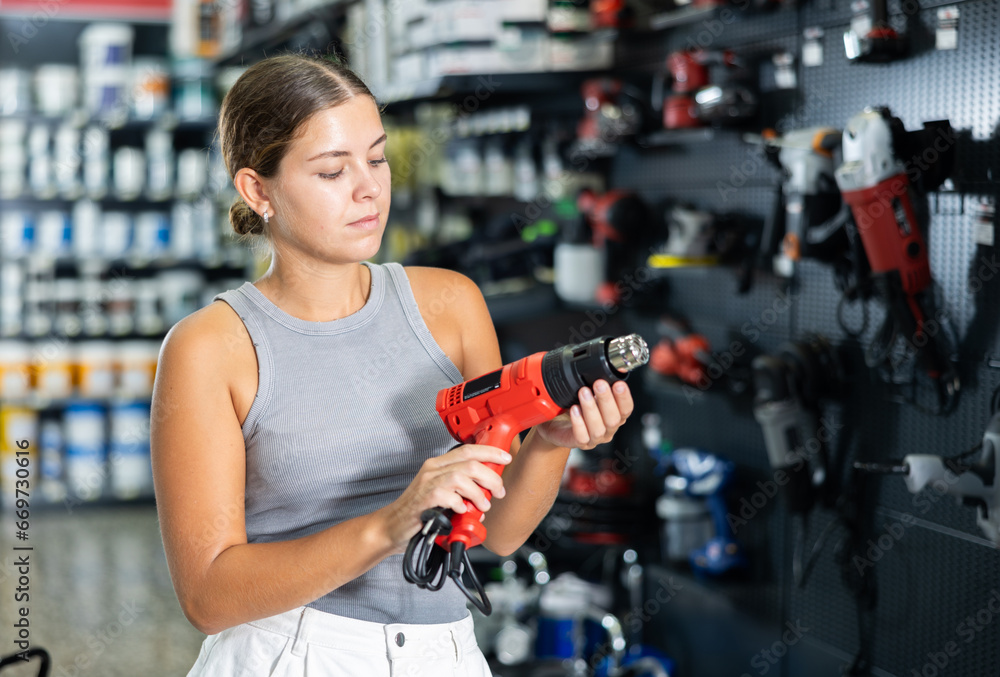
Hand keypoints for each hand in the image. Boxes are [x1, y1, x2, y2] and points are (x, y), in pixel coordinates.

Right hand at [379, 444, 511, 552]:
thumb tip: (487, 496)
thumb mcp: (444, 494)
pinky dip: (460, 504)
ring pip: (461, 477)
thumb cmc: (419, 511)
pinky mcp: (423, 499)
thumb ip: (463, 490)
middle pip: (470, 462)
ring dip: (478, 493)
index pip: (468, 450)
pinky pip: (447, 496)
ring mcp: (427, 482)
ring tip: (482, 506)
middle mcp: (433, 469)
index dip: (490, 451)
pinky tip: (461, 511)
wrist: (392, 526)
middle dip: (490, 476)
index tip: (505, 458)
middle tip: (498, 492)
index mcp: (438, 464)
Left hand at [535, 379, 633, 449]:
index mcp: (615, 415)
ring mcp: (595, 438)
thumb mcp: (590, 392)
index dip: (624, 398)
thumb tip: (615, 366)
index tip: (618, 384)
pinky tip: (574, 410)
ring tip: (583, 392)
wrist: (557, 424)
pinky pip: (581, 436)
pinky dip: (578, 422)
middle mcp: (608, 429)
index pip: (627, 409)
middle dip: (606, 400)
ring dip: (591, 409)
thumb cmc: (578, 407)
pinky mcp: (580, 443)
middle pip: (614, 419)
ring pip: (598, 428)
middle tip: (599, 384)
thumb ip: (602, 383)